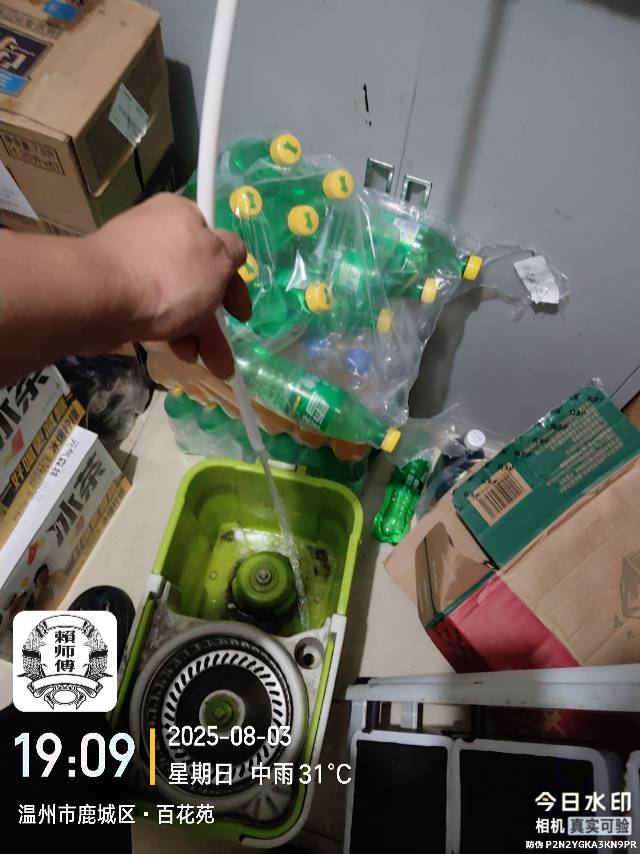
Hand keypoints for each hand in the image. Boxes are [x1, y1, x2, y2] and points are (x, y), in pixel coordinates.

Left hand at [87, 193, 251, 377]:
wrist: (100, 298)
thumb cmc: (169, 276)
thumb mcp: (219, 262)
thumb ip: (234, 255)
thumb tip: (232, 252)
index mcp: (181, 214)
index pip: (217, 244)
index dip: (234, 282)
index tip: (240, 314)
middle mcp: (156, 233)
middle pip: (197, 279)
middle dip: (215, 322)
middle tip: (223, 354)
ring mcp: (133, 262)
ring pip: (175, 299)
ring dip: (195, 334)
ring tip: (208, 366)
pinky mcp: (114, 288)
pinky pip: (151, 309)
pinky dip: (168, 331)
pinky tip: (176, 353)